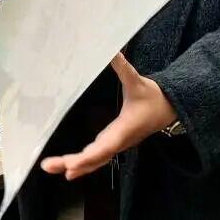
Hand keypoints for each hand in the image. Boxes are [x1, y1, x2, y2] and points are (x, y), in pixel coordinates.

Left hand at [41, 54, 177, 180]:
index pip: (105, 146)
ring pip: (96, 161)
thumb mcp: (138, 81)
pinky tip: (69, 169)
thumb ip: (123, 67)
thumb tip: (111, 50)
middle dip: (74, 163)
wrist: (171, 109)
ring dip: (76, 166)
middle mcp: (120, 141)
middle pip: (95, 157)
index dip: (88, 156)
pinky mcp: (116, 144)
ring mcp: (118, 144)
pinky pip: (99, 158)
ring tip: (52, 169)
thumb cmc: (154, 96)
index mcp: (124, 129)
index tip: (70, 164)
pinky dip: (84, 164)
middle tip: (49, 166)